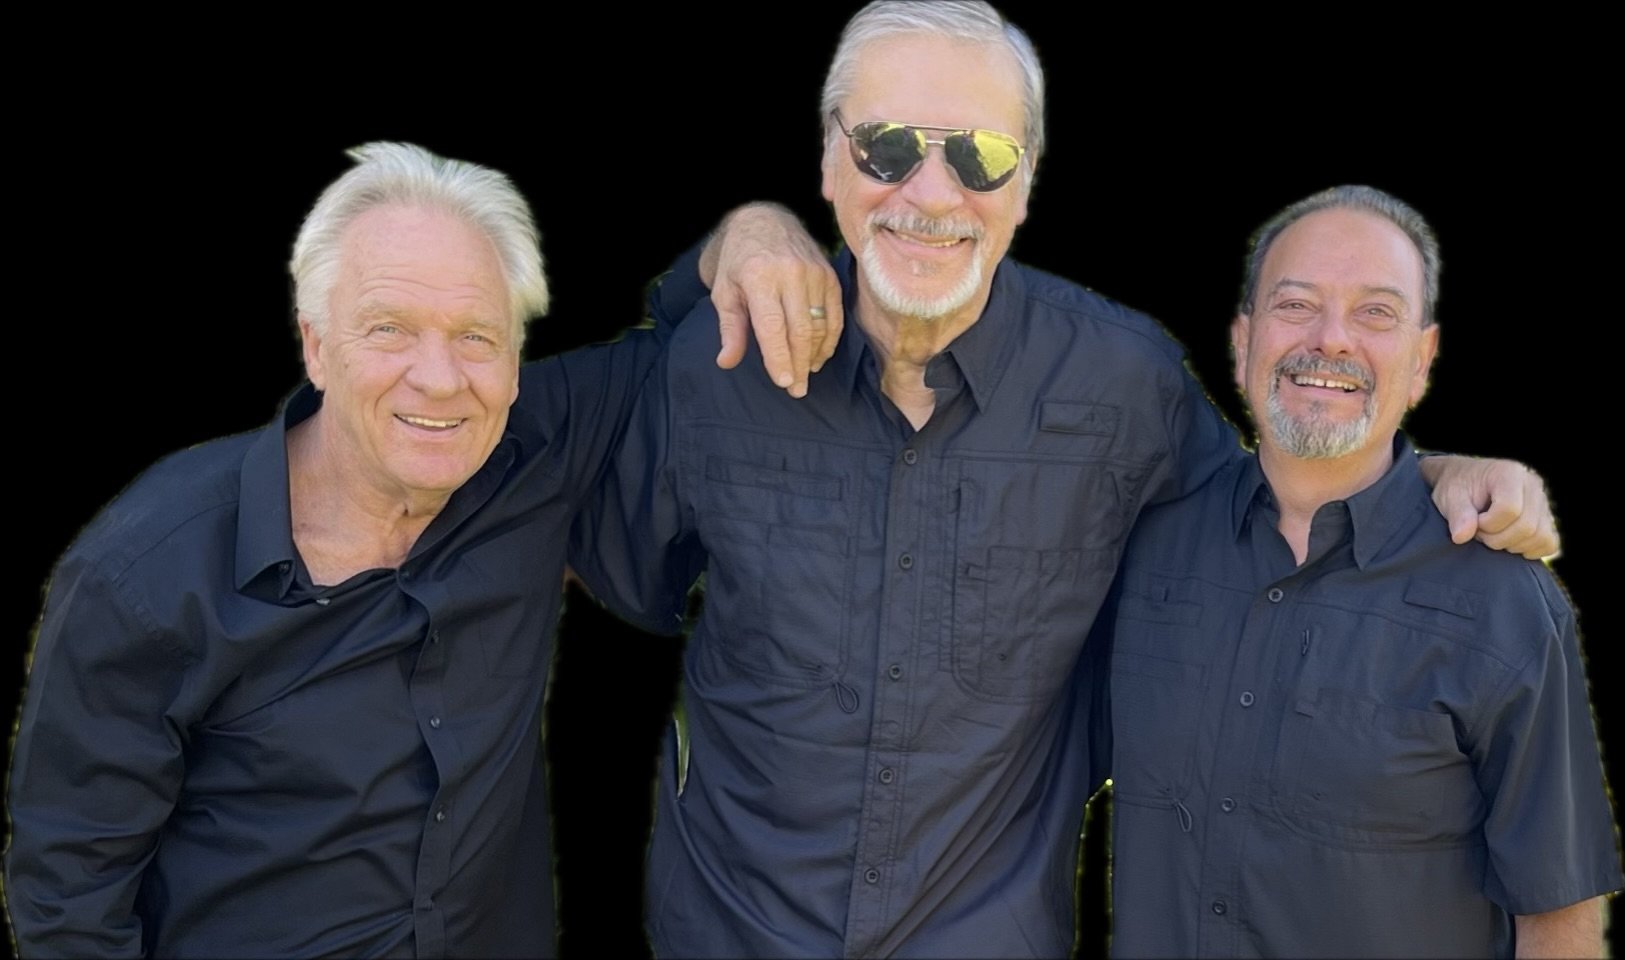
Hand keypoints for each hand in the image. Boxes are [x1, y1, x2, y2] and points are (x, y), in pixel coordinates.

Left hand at [701, 203, 842, 397]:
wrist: (764, 221)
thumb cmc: (739, 262)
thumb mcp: (724, 292)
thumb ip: (729, 328)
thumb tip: (726, 362)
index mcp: (759, 276)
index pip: (773, 327)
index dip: (779, 358)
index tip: (783, 383)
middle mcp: (790, 273)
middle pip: (800, 330)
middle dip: (799, 365)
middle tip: (797, 390)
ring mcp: (814, 272)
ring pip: (820, 325)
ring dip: (815, 355)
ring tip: (806, 375)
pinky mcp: (829, 275)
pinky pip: (834, 315)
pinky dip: (829, 339)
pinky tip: (819, 355)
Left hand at [1423, 455, 1557, 559]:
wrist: (1465, 482)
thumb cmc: (1458, 487)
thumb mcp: (1450, 496)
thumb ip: (1457, 515)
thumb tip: (1462, 537)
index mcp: (1509, 473)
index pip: (1510, 509)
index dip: (1488, 524)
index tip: (1472, 522)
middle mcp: (1532, 485)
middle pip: (1527, 526)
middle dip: (1497, 539)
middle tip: (1479, 533)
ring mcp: (1542, 502)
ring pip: (1540, 537)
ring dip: (1512, 545)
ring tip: (1492, 535)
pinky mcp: (1546, 518)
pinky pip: (1549, 543)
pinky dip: (1530, 550)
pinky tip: (1509, 543)